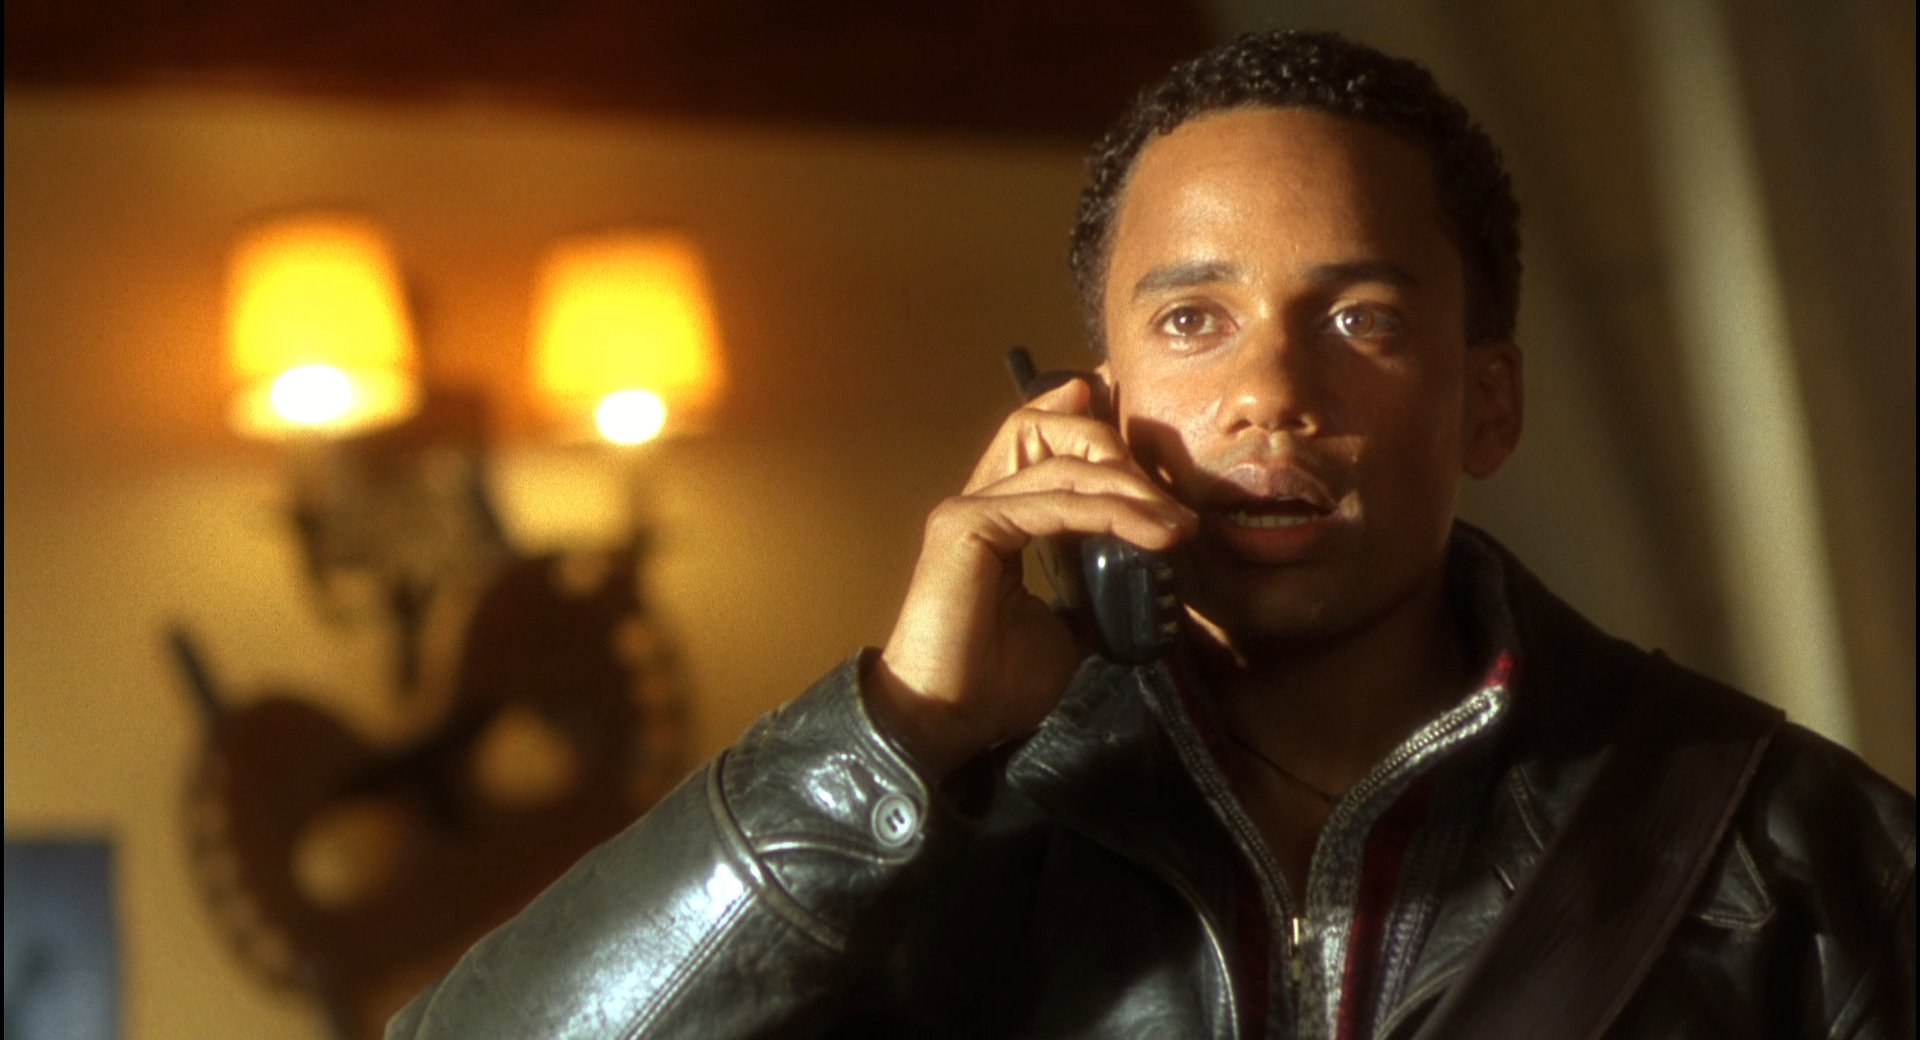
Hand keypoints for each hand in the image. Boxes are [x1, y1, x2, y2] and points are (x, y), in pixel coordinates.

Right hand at [869, 378, 1196, 777]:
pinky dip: (1108, 514)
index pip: (1037, 446)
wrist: (947, 721)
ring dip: (1128, 490)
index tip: (1144, 444)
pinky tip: (1149, 532)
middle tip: (1172, 505)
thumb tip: (1144, 584)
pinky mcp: (968, 525)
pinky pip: (1054, 505)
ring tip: (1175, 524)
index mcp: (995, 520)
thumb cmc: (995, 685)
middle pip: (1046, 433)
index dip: (1085, 427)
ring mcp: (970, 510)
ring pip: (1060, 468)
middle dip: (1118, 455)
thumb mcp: (1067, 631)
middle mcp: (977, 502)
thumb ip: (1094, 592)